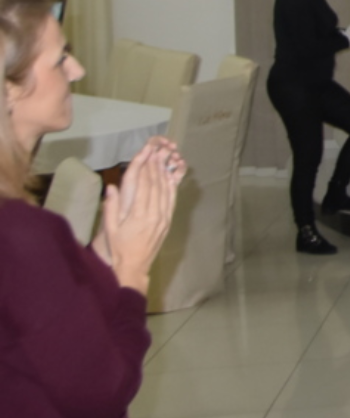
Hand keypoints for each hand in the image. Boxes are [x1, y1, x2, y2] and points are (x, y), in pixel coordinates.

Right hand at [98, 141, 180, 293]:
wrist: (134, 267)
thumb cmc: (119, 248)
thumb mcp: (110, 230)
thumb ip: (111, 208)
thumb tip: (111, 187)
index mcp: (138, 216)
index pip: (144, 186)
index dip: (146, 168)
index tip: (146, 154)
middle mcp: (154, 215)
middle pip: (156, 185)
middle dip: (156, 166)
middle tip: (156, 150)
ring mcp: (163, 218)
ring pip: (166, 191)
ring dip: (164, 173)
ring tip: (163, 158)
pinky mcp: (168, 221)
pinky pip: (171, 200)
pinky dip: (171, 186)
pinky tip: (171, 176)